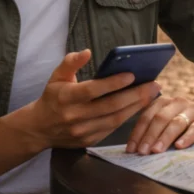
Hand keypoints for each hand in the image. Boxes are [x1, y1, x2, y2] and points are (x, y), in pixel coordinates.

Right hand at [11, 50, 161, 150]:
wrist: (39, 129)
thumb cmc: (52, 97)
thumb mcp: (56, 76)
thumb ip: (70, 62)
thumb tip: (86, 52)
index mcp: (66, 97)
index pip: (93, 90)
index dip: (113, 83)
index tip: (132, 75)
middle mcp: (74, 116)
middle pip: (110, 106)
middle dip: (135, 95)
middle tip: (154, 84)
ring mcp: (82, 131)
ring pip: (115, 119)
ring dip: (136, 107)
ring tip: (152, 94)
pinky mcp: (89, 141)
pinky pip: (112, 129)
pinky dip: (128, 117)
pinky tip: (139, 107)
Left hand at [126, 95, 193, 154]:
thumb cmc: (184, 120)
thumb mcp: (169, 119)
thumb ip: (155, 129)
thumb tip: (136, 150)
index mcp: (163, 102)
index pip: (147, 117)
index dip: (137, 133)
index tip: (131, 150)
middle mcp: (177, 102)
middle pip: (160, 118)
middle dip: (149, 136)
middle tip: (142, 152)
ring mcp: (193, 109)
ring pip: (176, 123)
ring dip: (164, 137)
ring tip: (156, 151)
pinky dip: (187, 137)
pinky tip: (179, 146)